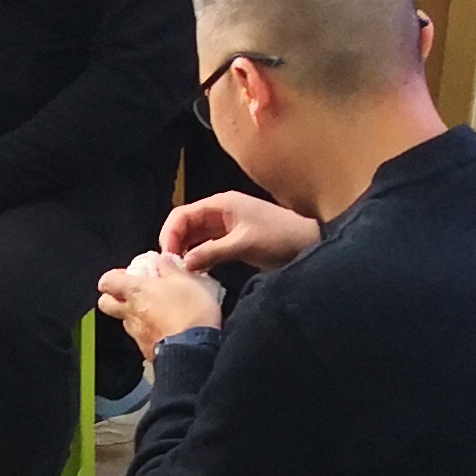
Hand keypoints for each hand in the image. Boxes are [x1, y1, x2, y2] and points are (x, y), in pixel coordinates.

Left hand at [95, 254, 224, 355]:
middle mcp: (131, 313)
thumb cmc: (191, 312)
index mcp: (136, 290)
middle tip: (134, 292)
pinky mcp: (147, 351)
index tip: (127, 274)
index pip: (107, 281)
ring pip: (125, 321)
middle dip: (115, 297)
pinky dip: (150, 333)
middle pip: (106, 304)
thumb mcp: (188, 279)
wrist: (196, 350)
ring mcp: (137, 334)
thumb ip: (171, 268)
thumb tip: (163, 260)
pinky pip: (142, 339)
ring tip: (157, 311)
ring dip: (136, 315)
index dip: (113, 277)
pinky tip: (167, 330)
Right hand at [160, 189, 319, 273]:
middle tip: (170, 267)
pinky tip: (196, 270)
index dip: (170, 233)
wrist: (308, 243)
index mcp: (221, 204)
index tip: (166, 256)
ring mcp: (226, 225)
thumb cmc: (279, 238)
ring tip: (180, 271)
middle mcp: (220, 211)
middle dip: (175, 244)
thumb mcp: (243, 245)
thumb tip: (184, 264)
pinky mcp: (232, 239)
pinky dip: (199, 256)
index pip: (182, 214)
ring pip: (195, 236)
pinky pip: (207, 245)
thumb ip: (211, 252)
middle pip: (186, 224)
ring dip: (186, 251)